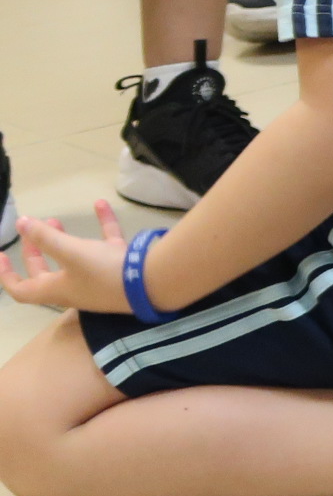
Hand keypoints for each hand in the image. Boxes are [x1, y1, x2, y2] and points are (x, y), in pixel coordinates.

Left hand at [1, 201, 134, 313]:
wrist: (155, 284)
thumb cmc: (105, 273)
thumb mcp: (70, 252)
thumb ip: (44, 237)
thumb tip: (22, 223)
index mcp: (56, 290)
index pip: (21, 290)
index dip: (6, 275)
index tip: (2, 256)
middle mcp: (75, 288)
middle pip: (46, 274)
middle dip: (36, 251)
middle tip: (33, 230)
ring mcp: (98, 280)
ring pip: (73, 260)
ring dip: (63, 239)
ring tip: (58, 219)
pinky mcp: (119, 269)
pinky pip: (104, 246)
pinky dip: (100, 227)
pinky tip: (100, 205)